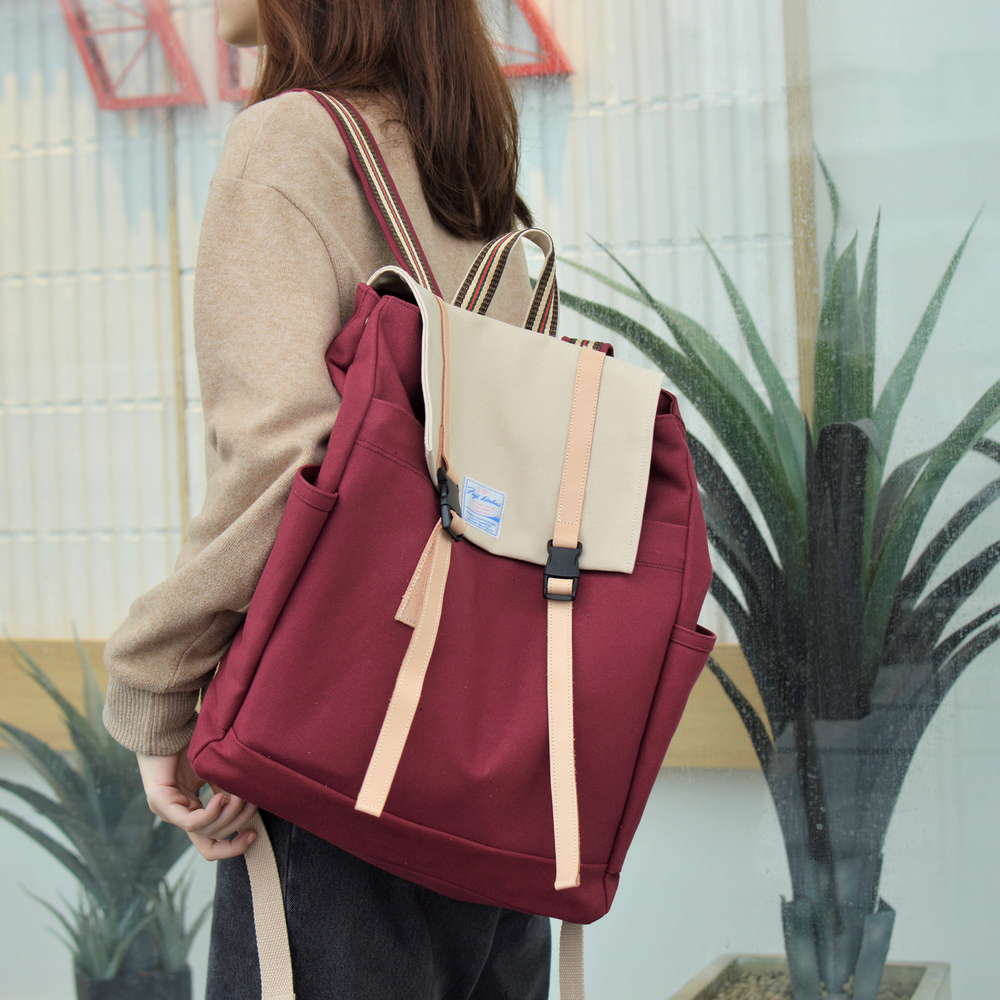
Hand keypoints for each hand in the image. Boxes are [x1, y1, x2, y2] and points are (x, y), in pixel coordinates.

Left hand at [136, 748, 258, 860]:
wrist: (168, 724)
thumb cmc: (191, 741)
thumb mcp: (216, 771)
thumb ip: (227, 789)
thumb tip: (252, 804)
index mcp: (190, 809)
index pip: (209, 843)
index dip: (232, 846)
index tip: (254, 834)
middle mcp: (178, 815)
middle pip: (211, 840)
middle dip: (237, 823)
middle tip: (252, 802)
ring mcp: (167, 811)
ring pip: (204, 831)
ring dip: (228, 815)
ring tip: (239, 795)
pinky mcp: (161, 802)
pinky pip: (191, 822)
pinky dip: (211, 813)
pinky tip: (223, 797)